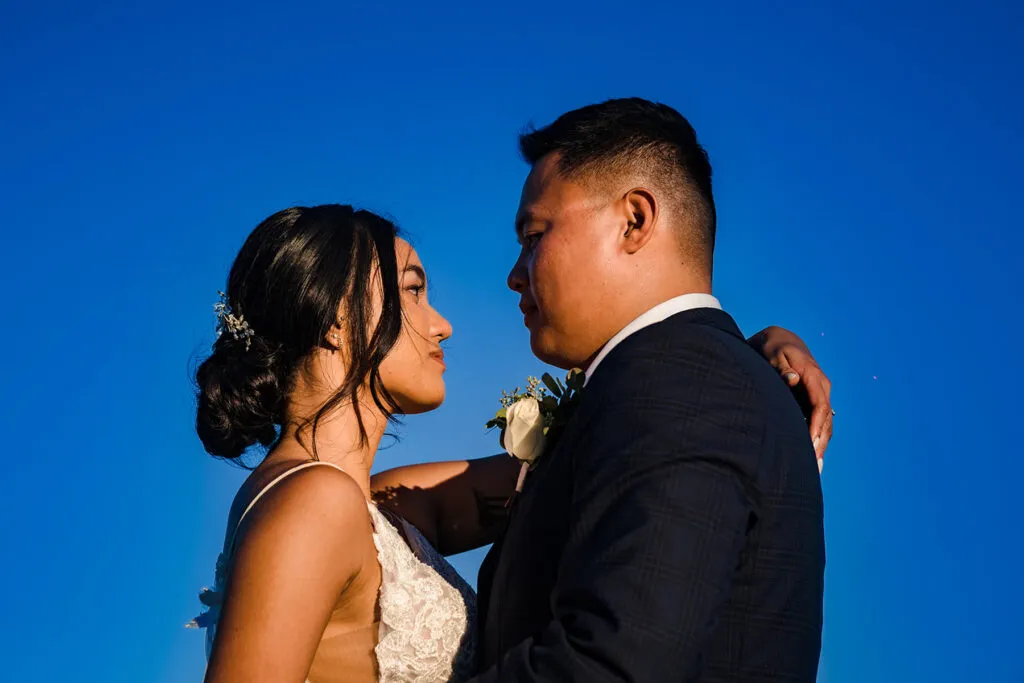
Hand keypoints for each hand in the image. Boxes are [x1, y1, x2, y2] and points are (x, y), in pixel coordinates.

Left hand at [749, 326, 832, 470]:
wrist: (780, 340)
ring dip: (822, 444)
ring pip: (826, 423)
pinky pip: (820, 422)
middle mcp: (822, 386)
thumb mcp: (773, 355)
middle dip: (820, 442)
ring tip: (815, 469)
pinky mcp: (814, 400)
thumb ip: (781, 368)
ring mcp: (820, 393)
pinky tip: (813, 459)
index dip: (817, 426)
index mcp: (813, 376)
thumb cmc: (773, 348)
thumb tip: (793, 379)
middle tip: (813, 466)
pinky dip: (818, 439)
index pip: (820, 405)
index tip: (811, 443)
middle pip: (826, 418)